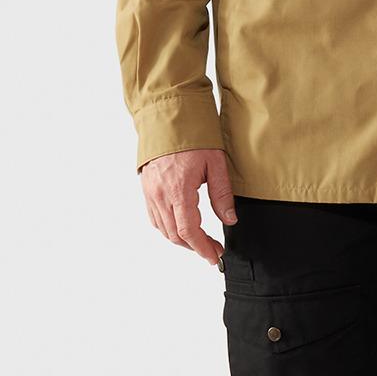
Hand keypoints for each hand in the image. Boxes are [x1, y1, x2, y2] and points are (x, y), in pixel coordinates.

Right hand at [138, 146, 238, 265]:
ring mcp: (151, 192)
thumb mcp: (216, 164)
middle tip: (213, 249)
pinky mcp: (147, 189)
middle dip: (195, 246)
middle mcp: (161, 194)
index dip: (202, 248)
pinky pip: (154, 218)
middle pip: (175, 234)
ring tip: (200, 240)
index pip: (188, 231)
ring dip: (182, 240)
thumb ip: (222, 195)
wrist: (169, 119)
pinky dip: (168, 228)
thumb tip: (229, 219)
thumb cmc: (193, 137)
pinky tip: (181, 227)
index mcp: (179, 190)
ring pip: (163, 229)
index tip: (213, 256)